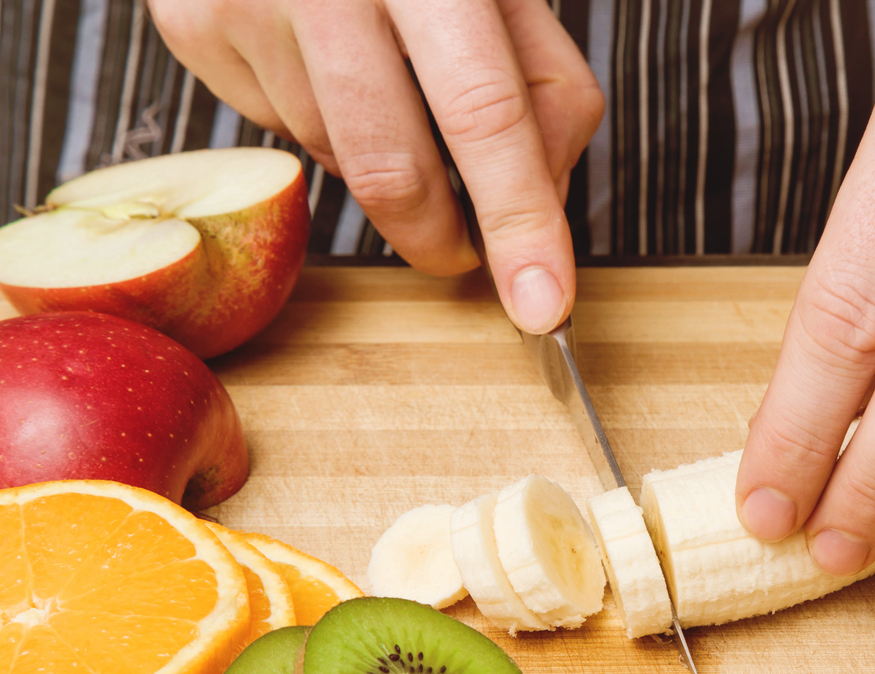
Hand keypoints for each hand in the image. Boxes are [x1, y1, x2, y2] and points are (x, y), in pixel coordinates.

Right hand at [149, 0, 602, 333]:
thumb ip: (545, 90)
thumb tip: (538, 209)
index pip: (485, 110)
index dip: (519, 219)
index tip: (541, 306)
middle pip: (389, 166)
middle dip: (439, 237)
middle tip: (465, 253)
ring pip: (335, 154)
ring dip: (381, 157)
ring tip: (387, 80)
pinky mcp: (192, 25)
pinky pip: (280, 127)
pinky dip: (321, 121)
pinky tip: (326, 57)